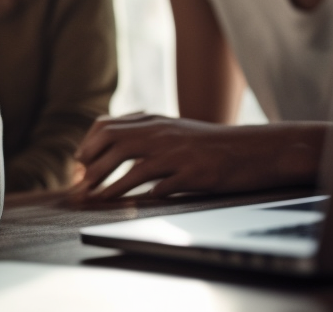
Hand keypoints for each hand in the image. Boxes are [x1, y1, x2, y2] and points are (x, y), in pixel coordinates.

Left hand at [72, 113, 325, 200]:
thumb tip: (115, 146)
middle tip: (79, 185)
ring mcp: (178, 153)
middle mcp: (162, 133)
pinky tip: (128, 208)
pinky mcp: (193, 174)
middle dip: (91, 165)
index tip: (78, 163)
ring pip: (132, 167)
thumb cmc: (212, 145)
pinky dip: (140, 198)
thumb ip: (147, 134)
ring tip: (94, 200)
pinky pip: (160, 188)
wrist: (254, 150)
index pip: (108, 126)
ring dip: (108, 186)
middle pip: (113, 143)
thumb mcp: (175, 130)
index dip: (88, 145)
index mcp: (155, 122)